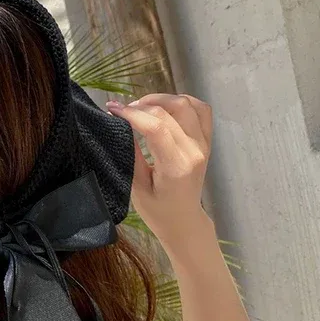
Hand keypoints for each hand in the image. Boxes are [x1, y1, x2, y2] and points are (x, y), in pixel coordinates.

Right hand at [105, 93, 213, 247]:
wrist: (183, 220)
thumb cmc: (157, 211)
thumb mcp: (137, 187)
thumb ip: (132, 155)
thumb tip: (121, 125)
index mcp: (176, 167)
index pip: (156, 128)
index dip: (132, 114)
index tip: (112, 109)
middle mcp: (194, 152)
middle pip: (170, 111)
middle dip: (142, 105)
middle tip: (122, 110)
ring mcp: (204, 145)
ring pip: (187, 104)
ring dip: (162, 99)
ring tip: (142, 107)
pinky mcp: (207, 141)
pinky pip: (201, 110)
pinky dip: (182, 101)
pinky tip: (165, 107)